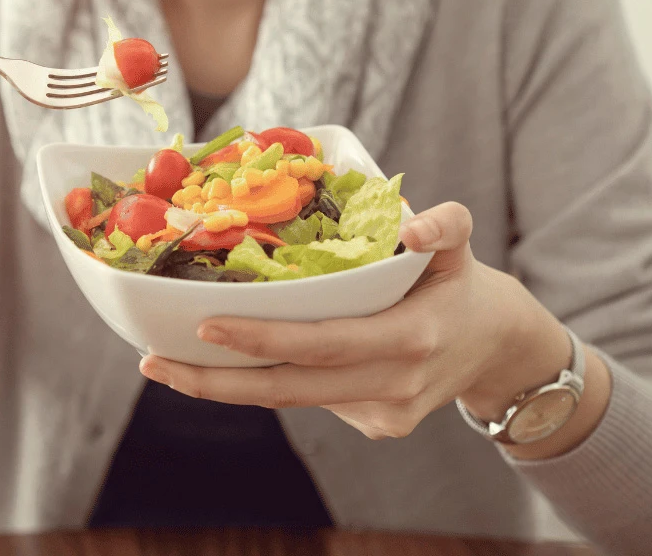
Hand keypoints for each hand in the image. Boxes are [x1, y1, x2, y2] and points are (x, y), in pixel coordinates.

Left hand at [139, 202, 574, 441]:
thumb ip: (446, 225)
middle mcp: (392, 385)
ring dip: (228, 385)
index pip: (322, 343)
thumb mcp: (463, 245)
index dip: (262, 338)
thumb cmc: (461, 286)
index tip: (207, 326)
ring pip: (291, 399)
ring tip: (169, 362)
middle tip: (153, 361)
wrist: (498, 348)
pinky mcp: (374, 425)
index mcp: (410, 339)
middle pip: (289, 390)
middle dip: (215, 381)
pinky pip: (309, 398)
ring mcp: (382, 413)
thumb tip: (414, 224)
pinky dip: (269, 378)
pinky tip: (235, 359)